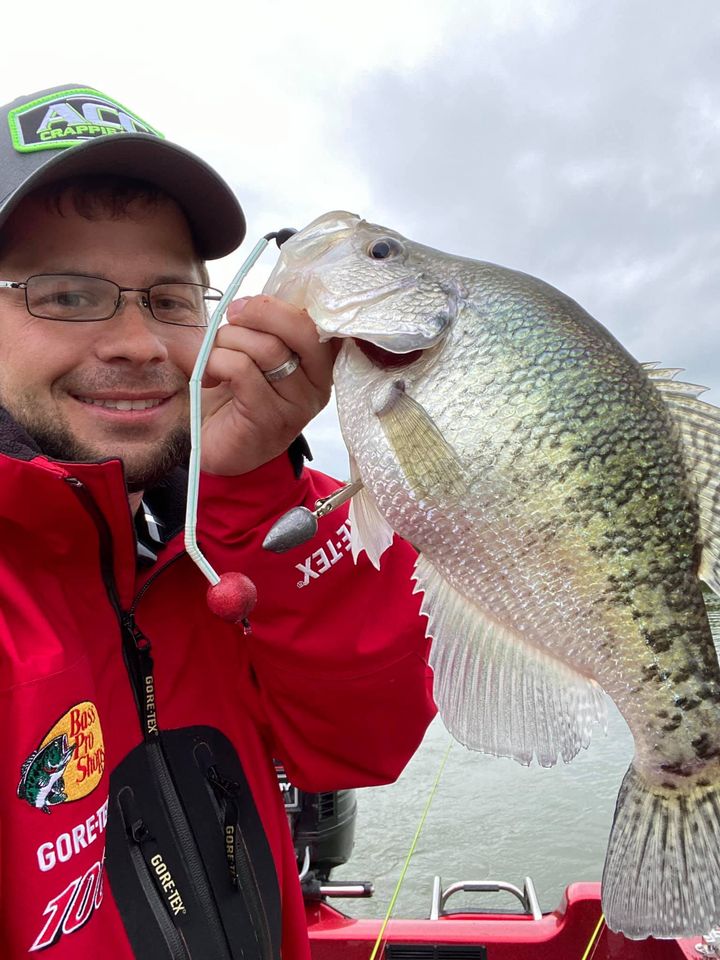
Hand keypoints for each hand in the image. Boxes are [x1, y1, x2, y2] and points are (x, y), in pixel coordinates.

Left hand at [200, 294, 334, 475]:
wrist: (213, 443)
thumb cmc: (233, 393)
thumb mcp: (252, 350)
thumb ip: (262, 326)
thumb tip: (248, 301)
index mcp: (319, 361)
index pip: (317, 320)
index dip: (279, 305)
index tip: (245, 308)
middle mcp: (318, 383)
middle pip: (302, 328)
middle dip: (259, 312)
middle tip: (232, 318)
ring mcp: (297, 405)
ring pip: (267, 348)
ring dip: (228, 341)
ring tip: (214, 358)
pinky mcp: (270, 419)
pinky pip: (242, 370)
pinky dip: (216, 363)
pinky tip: (210, 377)